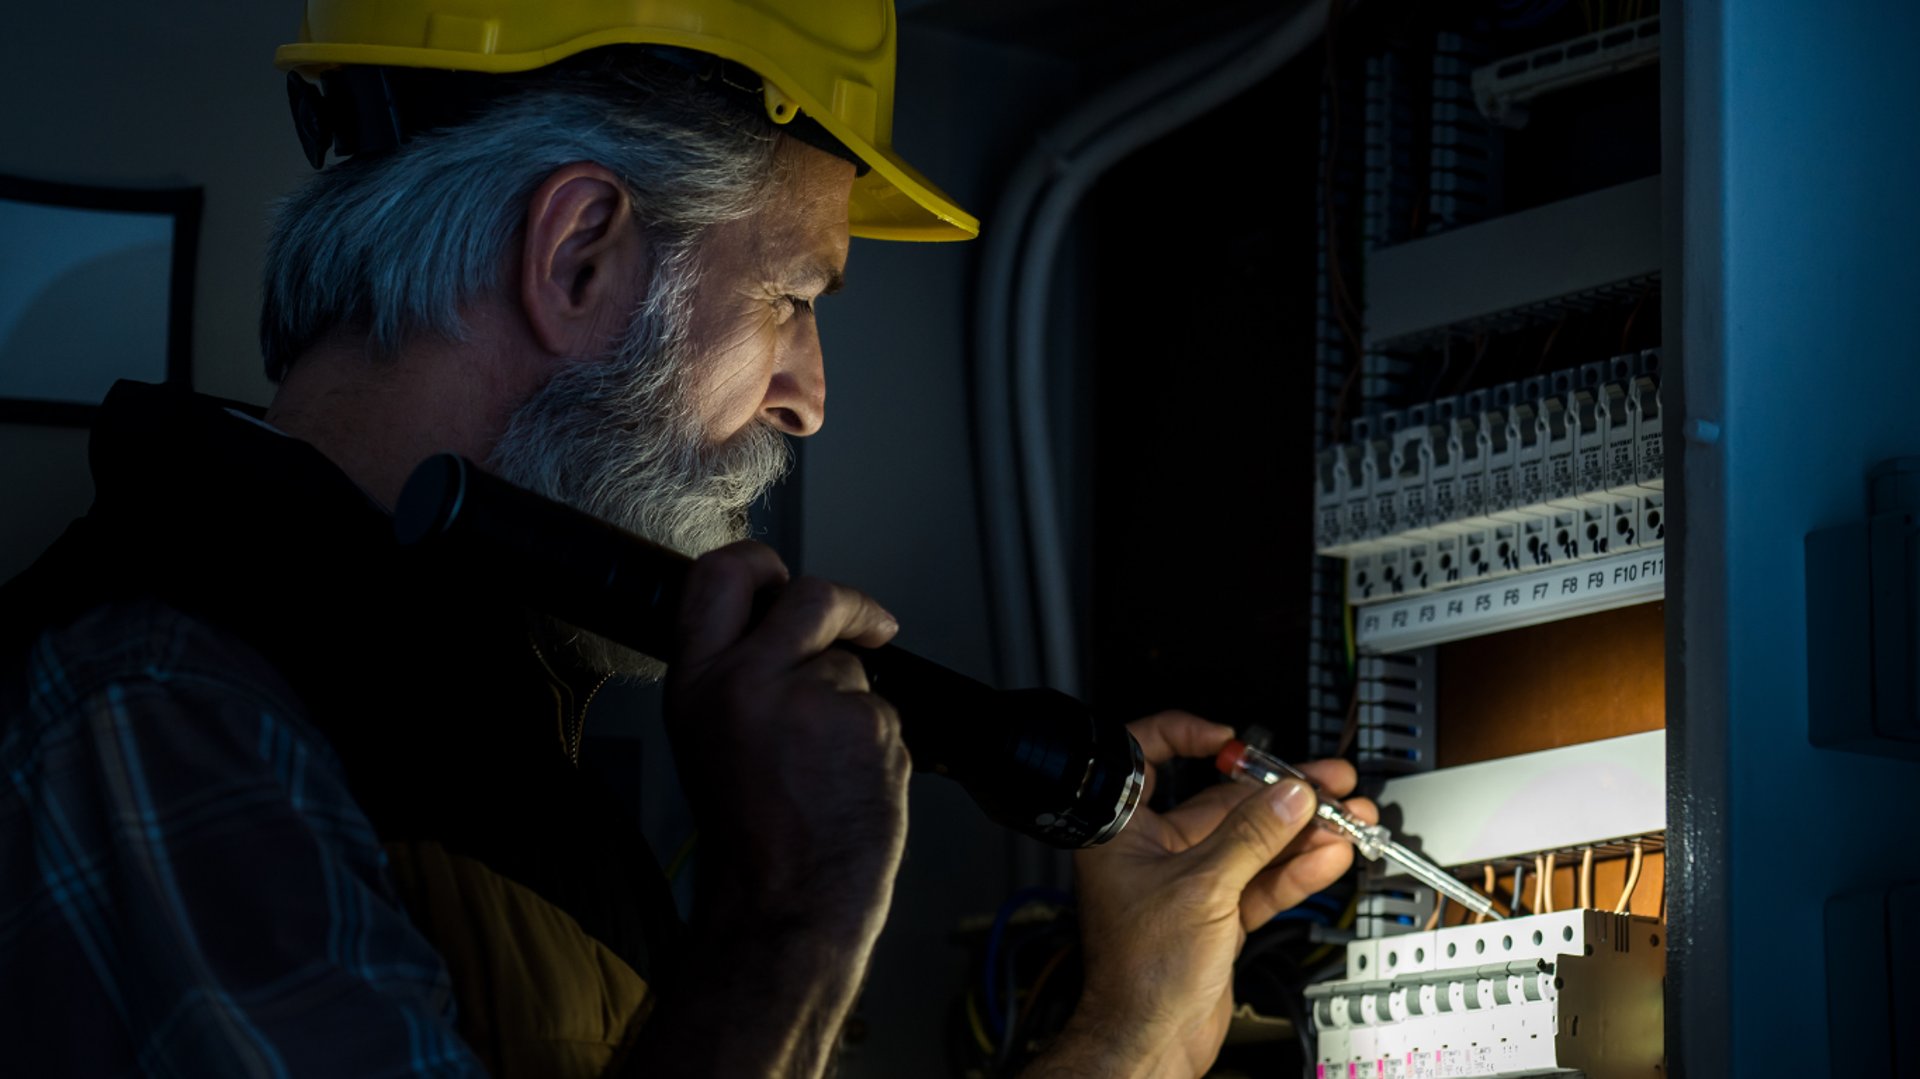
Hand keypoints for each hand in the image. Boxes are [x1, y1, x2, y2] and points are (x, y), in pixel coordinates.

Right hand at [665, 540, 909, 937]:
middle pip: (813, 597)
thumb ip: (735, 672)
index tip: (782, 574)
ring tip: (825, 767)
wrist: (787, 903)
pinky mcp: (869, 727)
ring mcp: (815, 702)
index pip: (719, 577)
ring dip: (851, 705)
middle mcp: (750, 681)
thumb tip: (783, 623)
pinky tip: (848, 784)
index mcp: (699, 684)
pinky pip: (882, 714)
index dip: (758, 562)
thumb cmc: (748, 832)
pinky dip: (875, 743)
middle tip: (870, 626)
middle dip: (849, 606)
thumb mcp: (705, 737)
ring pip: (853, 670)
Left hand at [1033, 712, 1375, 1078]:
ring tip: (1348, 815)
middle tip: (1325, 781)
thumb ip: (1251, 838)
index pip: (1146, 756)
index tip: (1230, 740)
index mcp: (1124, 830)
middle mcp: (1155, 850)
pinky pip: (1263, 880)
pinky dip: (1296, 869)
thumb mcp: (1202, 889)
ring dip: (1301, 830)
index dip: (1185, 735)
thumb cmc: (1138, 974)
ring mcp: (1191, 882)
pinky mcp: (1219, 914)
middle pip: (1221, 802)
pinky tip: (1330, 855)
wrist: (1151, 1042)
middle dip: (1277, 793)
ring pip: (1252, 843)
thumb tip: (1288, 797)